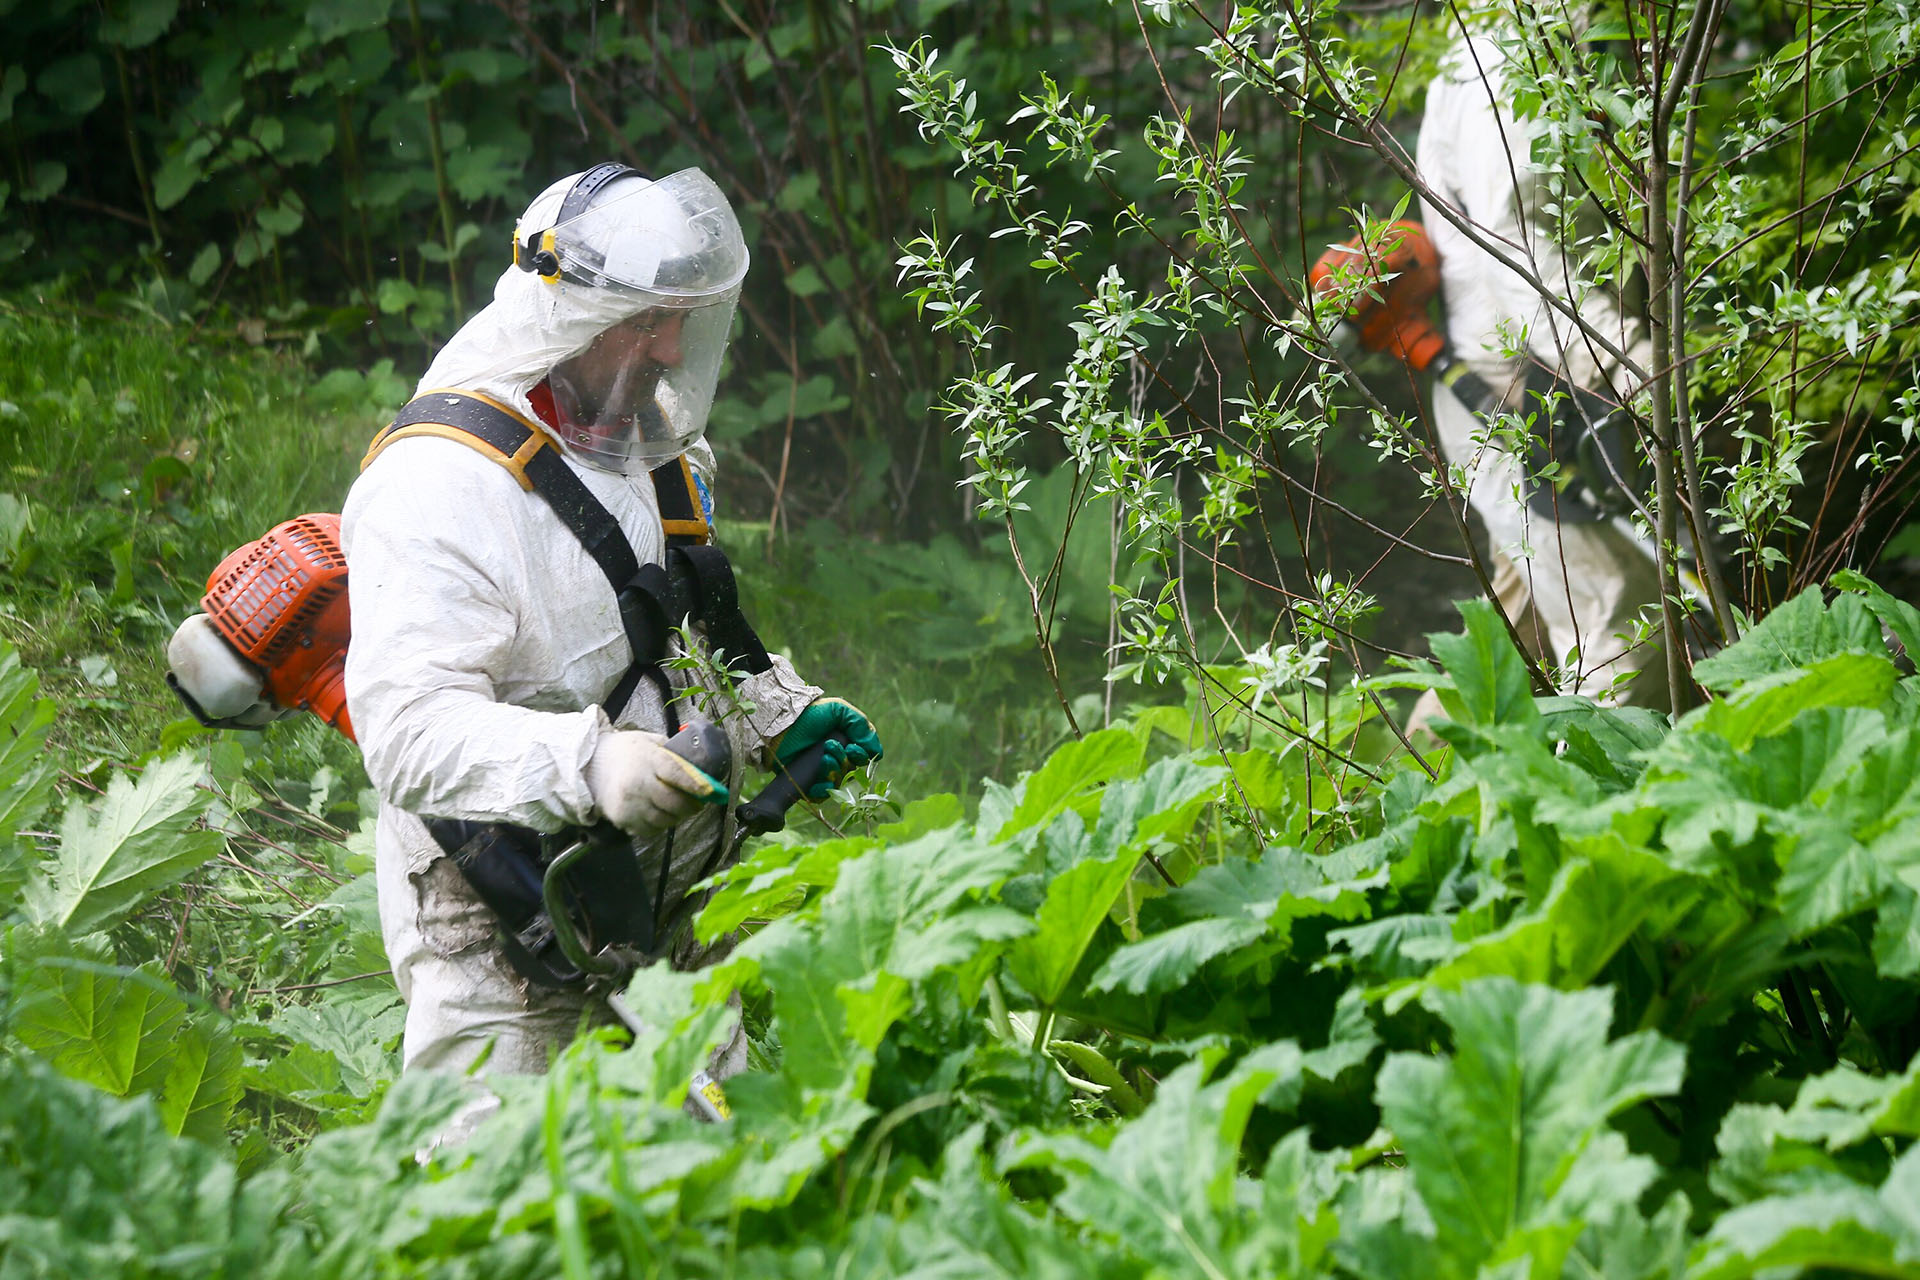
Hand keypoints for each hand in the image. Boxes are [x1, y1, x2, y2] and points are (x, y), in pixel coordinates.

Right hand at [586, 730, 727, 835]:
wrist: (590, 766)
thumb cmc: (626, 752)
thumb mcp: (650, 742)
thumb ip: (673, 754)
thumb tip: (700, 770)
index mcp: (647, 759)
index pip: (676, 774)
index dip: (696, 785)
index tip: (710, 791)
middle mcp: (637, 783)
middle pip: (674, 803)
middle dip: (691, 806)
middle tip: (697, 803)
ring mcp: (628, 804)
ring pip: (665, 820)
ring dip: (676, 817)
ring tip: (677, 808)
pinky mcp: (622, 820)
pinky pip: (650, 830)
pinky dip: (659, 824)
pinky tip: (657, 812)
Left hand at [772, 697, 882, 799]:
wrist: (781, 724)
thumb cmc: (811, 714)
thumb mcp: (840, 710)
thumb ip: (861, 726)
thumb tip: (876, 752)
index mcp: (847, 742)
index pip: (864, 758)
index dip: (860, 755)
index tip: (851, 747)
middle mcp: (837, 759)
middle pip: (851, 771)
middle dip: (842, 760)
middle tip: (828, 746)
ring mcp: (822, 772)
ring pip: (838, 783)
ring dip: (833, 771)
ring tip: (822, 757)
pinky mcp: (808, 783)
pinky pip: (822, 795)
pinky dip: (822, 789)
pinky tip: (815, 778)